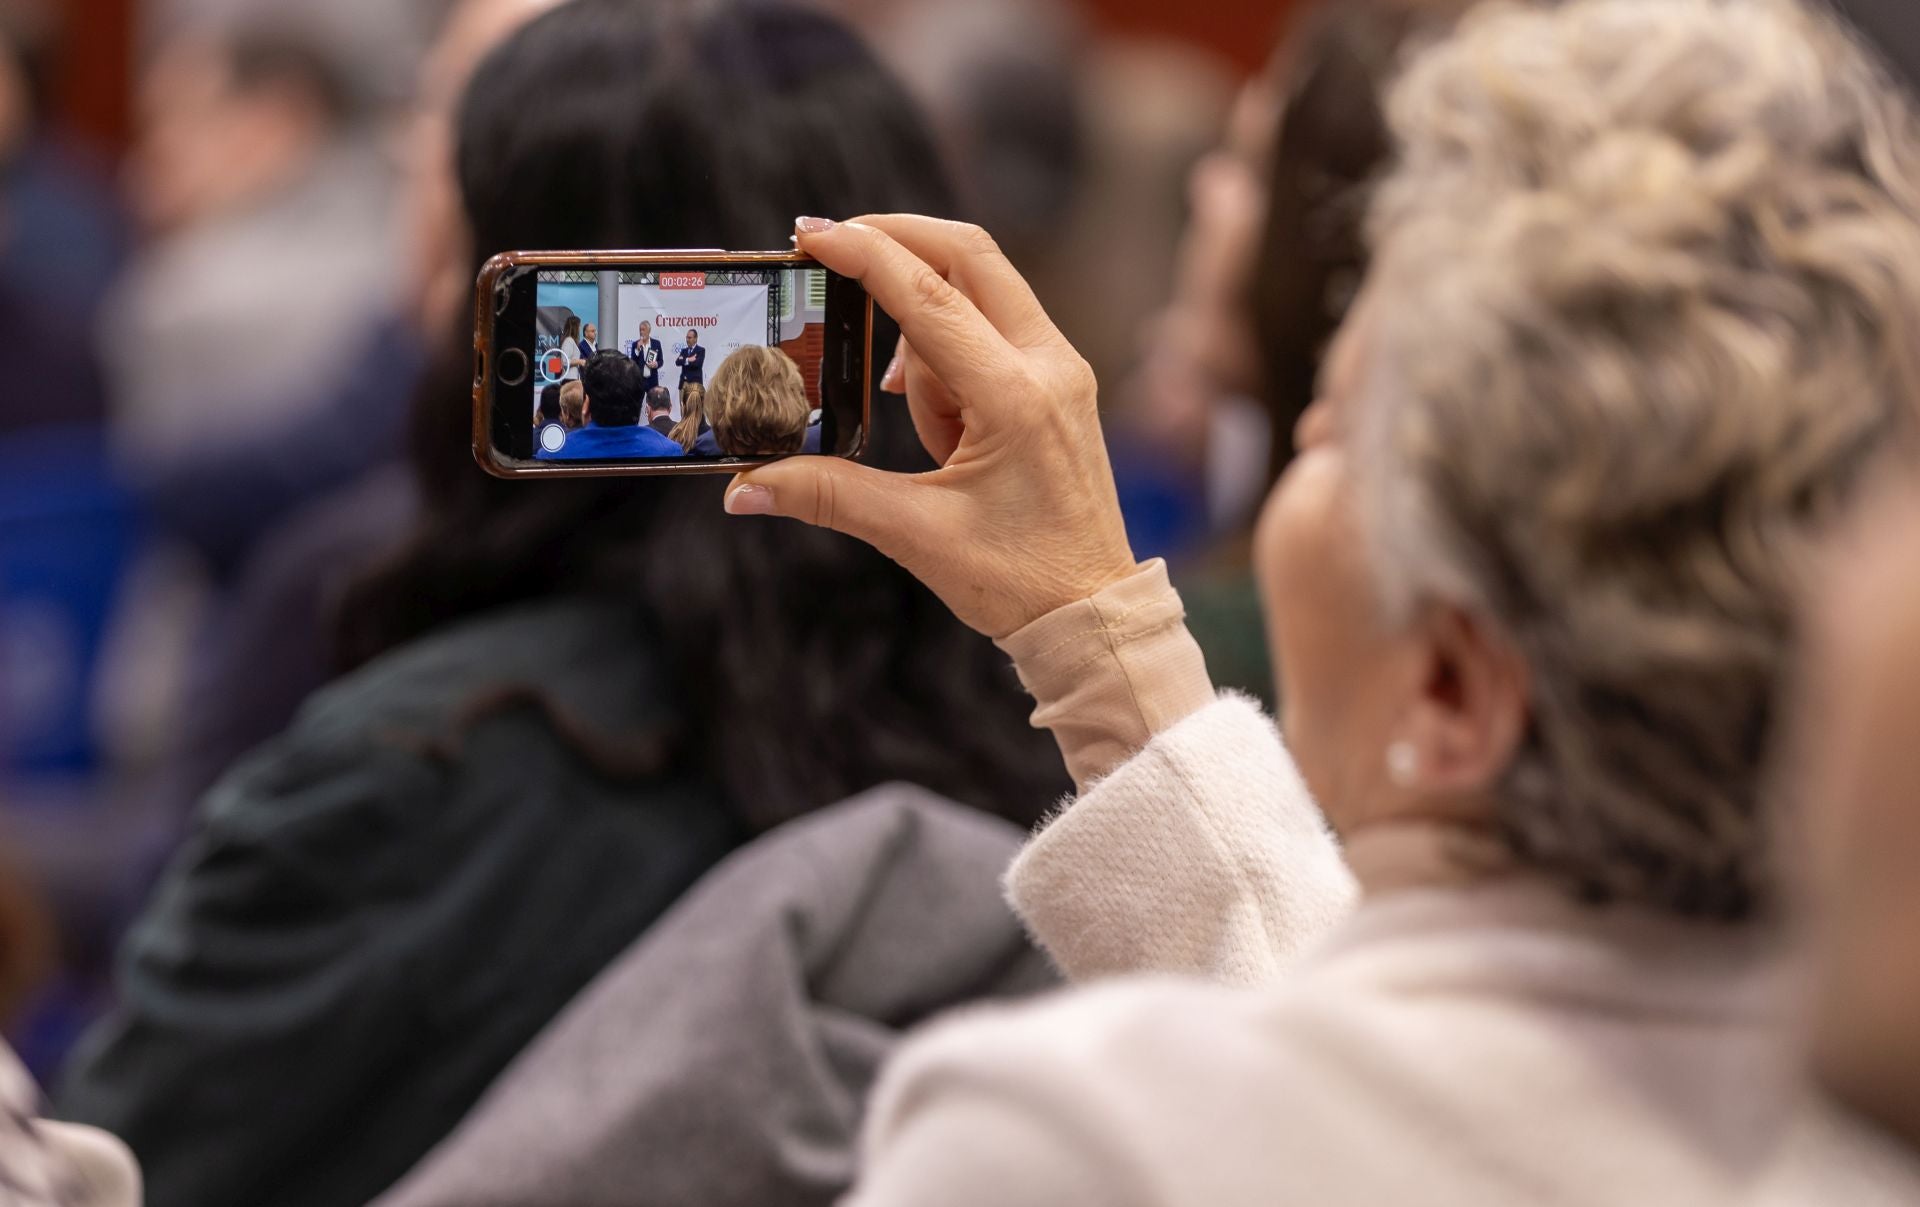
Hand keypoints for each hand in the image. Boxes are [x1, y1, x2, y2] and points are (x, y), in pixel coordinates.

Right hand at [723, 215, 1139, 639]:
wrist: (1092, 613)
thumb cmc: (1021, 581)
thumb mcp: (915, 534)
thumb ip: (826, 496)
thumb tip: (742, 486)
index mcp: (1017, 399)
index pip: (929, 299)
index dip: (865, 255)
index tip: (811, 233)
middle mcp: (1051, 367)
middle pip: (969, 257)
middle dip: (899, 243)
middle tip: (833, 249)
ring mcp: (1062, 370)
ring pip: (977, 297)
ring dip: (925, 336)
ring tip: (927, 430)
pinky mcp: (1059, 384)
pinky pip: (992, 333)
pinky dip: (950, 355)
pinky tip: (941, 422)